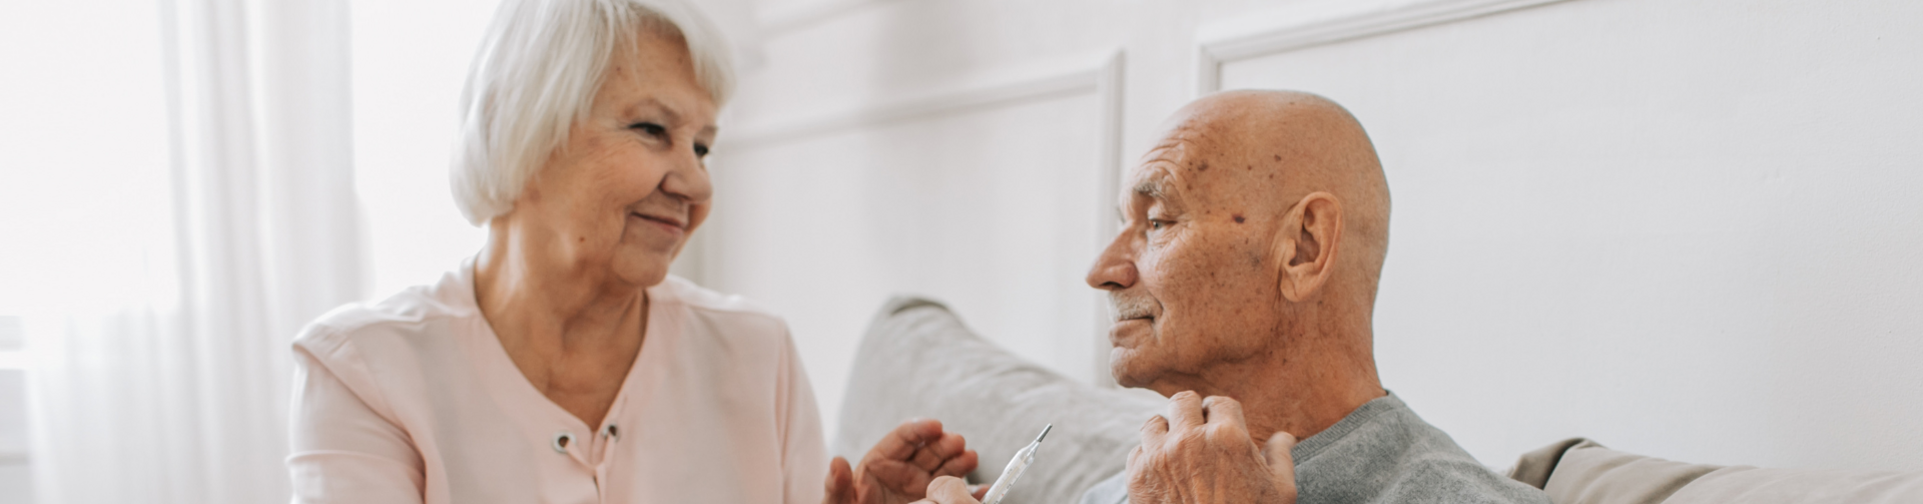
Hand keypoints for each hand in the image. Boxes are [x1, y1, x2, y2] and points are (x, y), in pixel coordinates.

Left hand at [824, 418, 980, 503]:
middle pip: (929, 449)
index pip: (903, 438)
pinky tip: (982, 490)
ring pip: (945, 467)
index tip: (936, 426)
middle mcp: (904, 471)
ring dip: (960, 461)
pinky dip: (970, 492)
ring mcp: (921, 487)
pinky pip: (954, 495)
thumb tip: (836, 461)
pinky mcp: (935, 503)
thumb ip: (837, 486)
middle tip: (959, 443)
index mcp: (880, 462)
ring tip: (971, 458)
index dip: (920, 428)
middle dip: (945, 443)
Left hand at [1126, 392, 1297, 503]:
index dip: (1222, 414)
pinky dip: (1148, 459)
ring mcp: (1159, 457)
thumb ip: (1281, 458)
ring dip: (1166, 433)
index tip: (1220, 425)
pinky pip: (1137, 452)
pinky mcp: (1137, 477)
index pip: (1220, 403)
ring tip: (1177, 450)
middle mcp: (1189, 440)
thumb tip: (1284, 437)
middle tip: (1197, 430)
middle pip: (1183, 401)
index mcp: (1227, 436)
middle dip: (1192, 413)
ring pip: (1155, 423)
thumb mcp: (1280, 492)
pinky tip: (1163, 473)